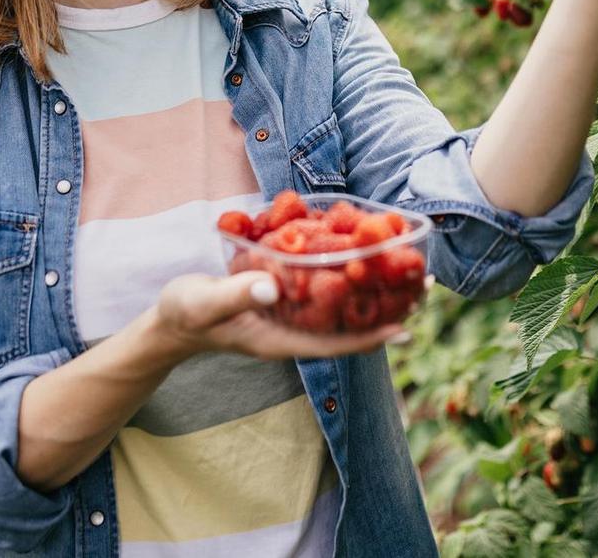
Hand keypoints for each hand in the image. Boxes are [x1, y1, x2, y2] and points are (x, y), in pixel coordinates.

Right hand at [150, 269, 432, 361]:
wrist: (172, 318)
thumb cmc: (185, 313)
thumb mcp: (203, 302)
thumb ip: (235, 293)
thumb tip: (273, 286)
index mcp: (280, 339)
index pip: (337, 342)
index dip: (373, 335)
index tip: (408, 324)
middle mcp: (294, 332)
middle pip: (351, 326)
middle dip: (389, 308)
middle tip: (425, 284)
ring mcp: (292, 319)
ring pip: (345, 309)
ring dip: (377, 291)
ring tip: (411, 270)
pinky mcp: (288, 301)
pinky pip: (328, 293)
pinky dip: (351, 277)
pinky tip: (366, 256)